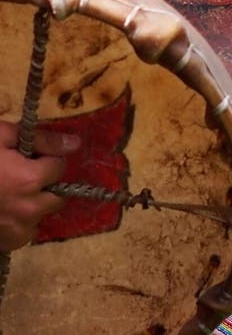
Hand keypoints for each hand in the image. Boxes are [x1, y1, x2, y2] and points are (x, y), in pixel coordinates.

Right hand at [0, 121, 79, 250]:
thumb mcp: (2, 136)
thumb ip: (41, 140)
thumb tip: (76, 143)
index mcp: (31, 180)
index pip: (59, 167)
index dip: (45, 158)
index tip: (28, 156)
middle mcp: (28, 209)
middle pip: (56, 196)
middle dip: (45, 184)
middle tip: (21, 175)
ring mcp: (15, 231)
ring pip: (40, 216)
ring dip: (32, 205)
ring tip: (6, 193)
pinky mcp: (5, 244)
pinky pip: (23, 233)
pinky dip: (17, 222)